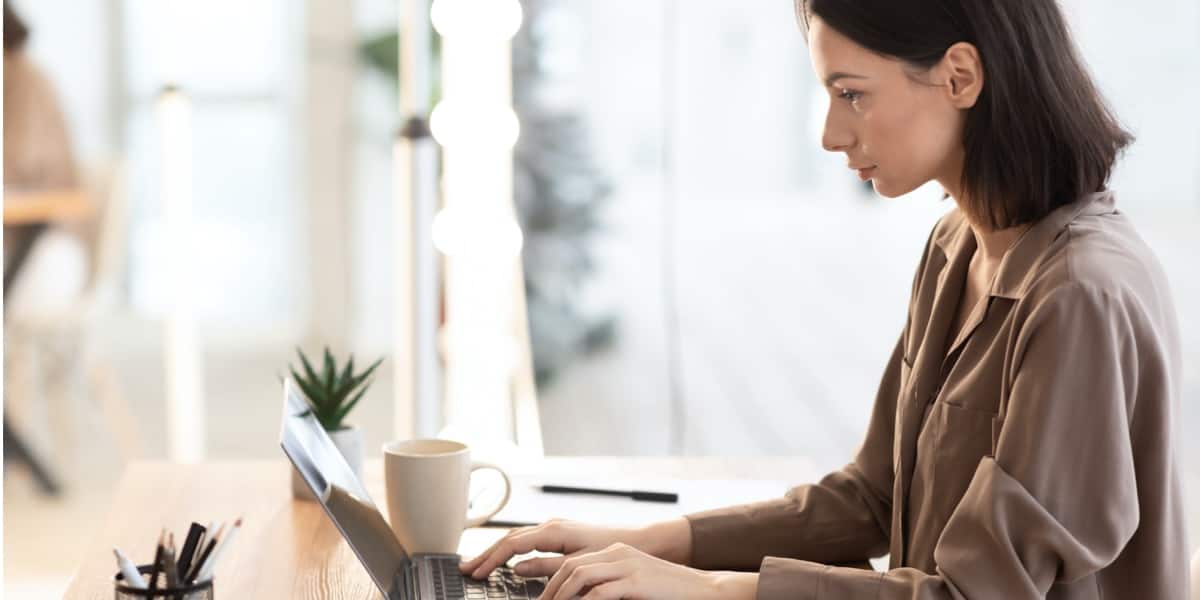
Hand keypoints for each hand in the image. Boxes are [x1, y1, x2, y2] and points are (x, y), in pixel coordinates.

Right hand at [459, 519, 643, 579]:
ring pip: (517, 538)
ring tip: (478, 565)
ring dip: (496, 551)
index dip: (491, 558)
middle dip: (486, 553)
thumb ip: (546, 567)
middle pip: (509, 538)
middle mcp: (552, 525)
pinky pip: (528, 540)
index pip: (512, 544)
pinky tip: (506, 560)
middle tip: (465, 568)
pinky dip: (512, 550)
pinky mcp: (560, 533)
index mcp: (554, 531)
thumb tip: (517, 569)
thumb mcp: (577, 565)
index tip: (475, 572)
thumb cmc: (611, 553)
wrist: (639, 541)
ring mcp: (555, 527)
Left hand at [538, 542, 757, 599]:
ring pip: (579, 575)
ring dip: (561, 595)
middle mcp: (619, 553)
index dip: (554, 580)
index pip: (575, 561)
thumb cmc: (670, 591)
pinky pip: (601, 591)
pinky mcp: (636, 581)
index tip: (545, 598)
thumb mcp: (635, 584)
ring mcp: (627, 565)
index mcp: (617, 552)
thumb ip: (611, 587)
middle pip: (571, 566)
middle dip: (551, 588)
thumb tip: (586, 598)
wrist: (705, 589)